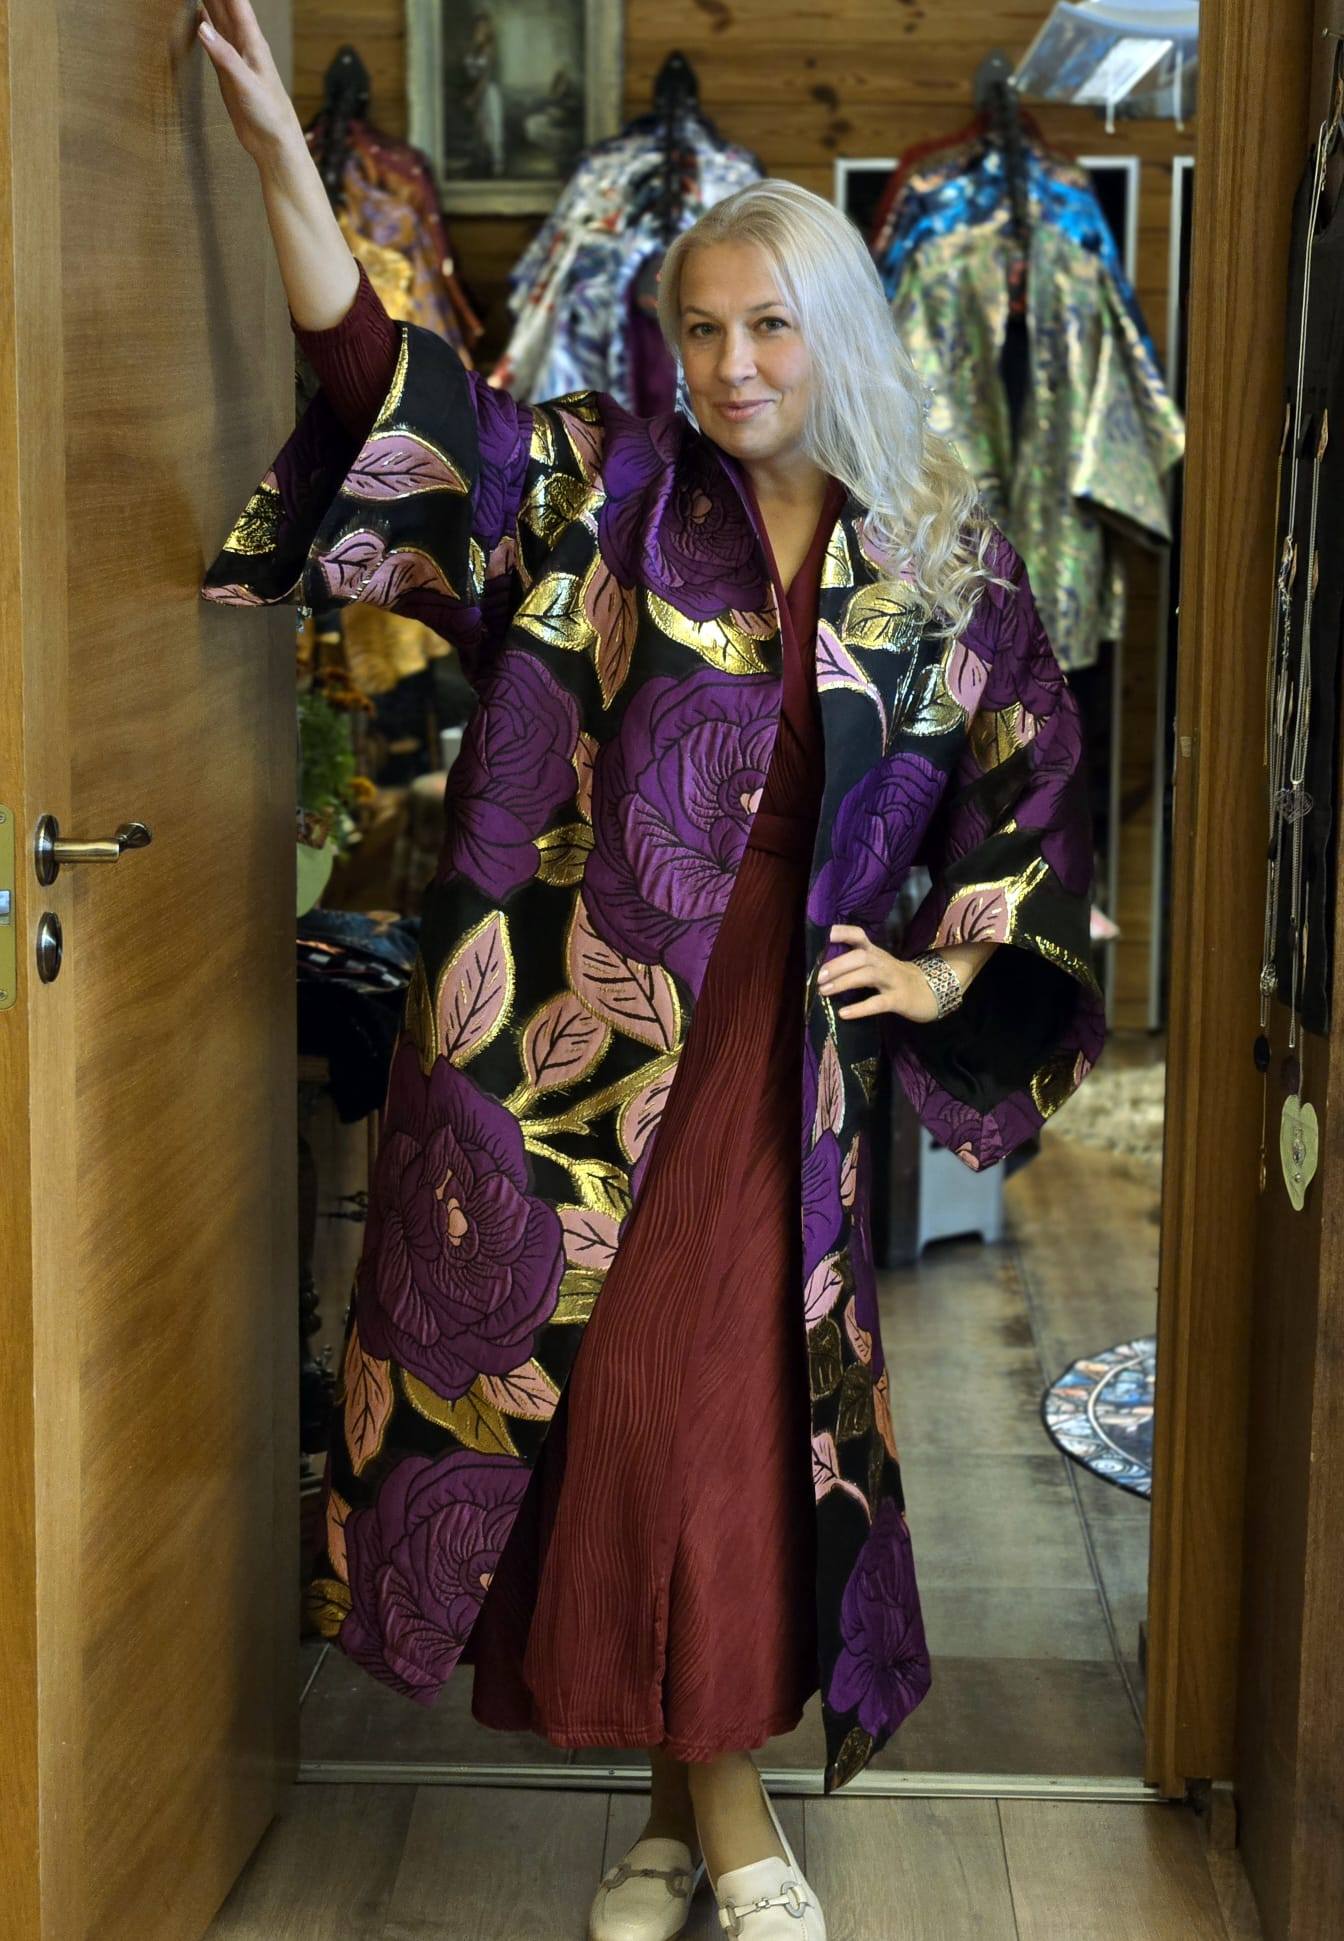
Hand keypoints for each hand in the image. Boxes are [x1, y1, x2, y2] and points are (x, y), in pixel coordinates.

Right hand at [196, 1, 300, 161]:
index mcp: (253, 43)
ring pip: (219, 19)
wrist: (272, 142)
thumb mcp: (246, 84)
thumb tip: (201, 26)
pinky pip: (213, 40)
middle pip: (225, 6)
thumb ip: (225, 56)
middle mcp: (244, 44)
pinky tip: (197, 15)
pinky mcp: (227, 71)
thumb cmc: (268, 114)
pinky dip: (204, 25)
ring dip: (208, 1)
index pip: (236, 3)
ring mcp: (235, 56)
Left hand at [817, 924, 943, 1021]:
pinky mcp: (898, 1000)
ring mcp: (892, 981)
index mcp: (875, 953)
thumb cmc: (894, 978)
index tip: (826, 935)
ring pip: (868, 976)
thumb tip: (821, 968)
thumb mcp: (876, 965)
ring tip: (824, 991)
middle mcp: (883, 963)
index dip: (843, 932)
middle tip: (818, 977)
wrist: (928, 991)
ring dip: (844, 982)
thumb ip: (854, 963)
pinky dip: (860, 1008)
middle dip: (838, 965)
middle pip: (861, 957)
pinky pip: (878, 1003)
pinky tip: (844, 1013)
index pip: (859, 935)